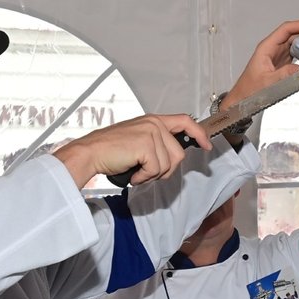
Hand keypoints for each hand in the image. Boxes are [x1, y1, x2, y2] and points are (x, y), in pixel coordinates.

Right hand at [52, 114, 210, 187]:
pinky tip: (132, 172)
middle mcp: (154, 124)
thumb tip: (173, 158)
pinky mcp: (146, 145)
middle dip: (165, 170)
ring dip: (152, 175)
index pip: (185, 122)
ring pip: (168, 165)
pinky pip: (156, 170)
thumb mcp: (138, 141)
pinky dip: (144, 177)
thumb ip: (156, 144)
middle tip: (146, 172)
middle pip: (178, 154)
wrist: (91, 153)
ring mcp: (151, 133)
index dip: (199, 134)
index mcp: (153, 121)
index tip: (207, 145)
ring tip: (136, 170)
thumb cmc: (110, 151)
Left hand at [220, 19, 298, 115]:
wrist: (241, 100)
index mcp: (266, 48)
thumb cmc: (248, 91)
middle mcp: (272, 49)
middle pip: (292, 34)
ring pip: (294, 43)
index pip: (285, 29)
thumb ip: (283, 76)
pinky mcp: (281, 64)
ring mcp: (277, 56)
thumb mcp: (267, 83)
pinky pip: (294, 54)